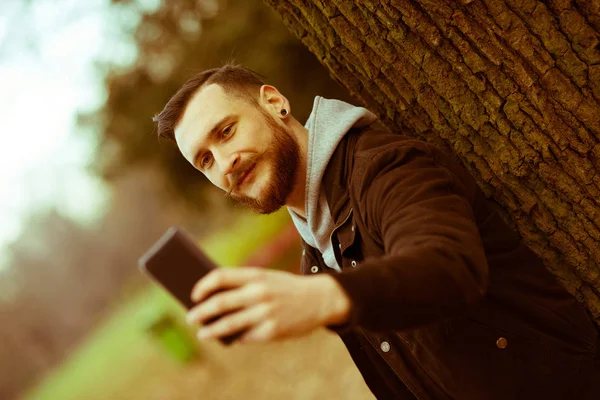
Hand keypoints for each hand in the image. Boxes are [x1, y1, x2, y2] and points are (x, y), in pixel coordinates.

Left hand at [186, 267, 350, 343]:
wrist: (319, 299)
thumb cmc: (285, 288)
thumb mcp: (267, 278)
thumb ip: (243, 286)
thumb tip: (211, 303)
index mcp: (256, 275)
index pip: (221, 276)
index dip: (203, 286)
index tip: (193, 295)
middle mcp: (259, 292)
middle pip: (220, 302)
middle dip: (201, 312)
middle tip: (190, 318)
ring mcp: (265, 313)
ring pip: (228, 324)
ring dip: (210, 330)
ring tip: (202, 333)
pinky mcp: (271, 331)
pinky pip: (245, 337)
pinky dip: (234, 338)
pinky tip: (228, 338)